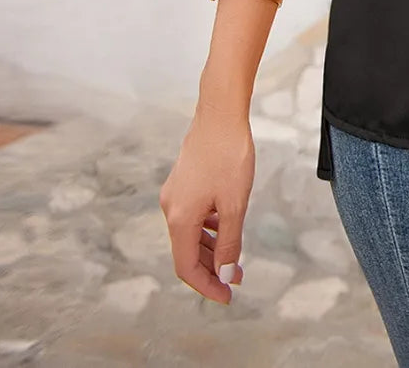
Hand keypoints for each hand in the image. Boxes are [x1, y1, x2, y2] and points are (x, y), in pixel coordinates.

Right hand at [159, 105, 254, 303]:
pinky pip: (193, 215)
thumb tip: (226, 274)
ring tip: (236, 257)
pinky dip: (208, 228)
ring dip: (211, 248)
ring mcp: (175, 193)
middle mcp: (171, 208)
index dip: (207, 285)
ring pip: (191, 233)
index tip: (227, 296)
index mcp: (180, 218)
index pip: (186, 267)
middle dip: (212, 268)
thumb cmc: (229, 155)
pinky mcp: (183, 181)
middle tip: (237, 279)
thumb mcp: (235, 204)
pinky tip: (226, 227)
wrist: (220, 112)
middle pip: (187, 252)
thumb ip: (230, 242)